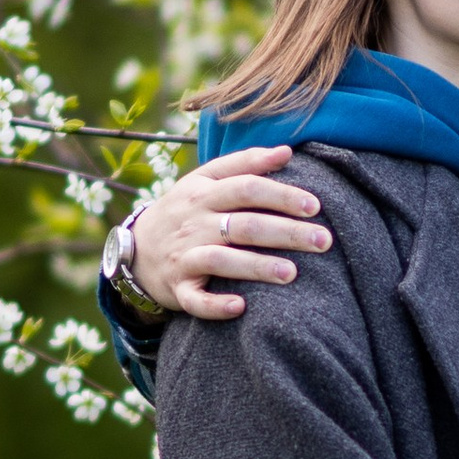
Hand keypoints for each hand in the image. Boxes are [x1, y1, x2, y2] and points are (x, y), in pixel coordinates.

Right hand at [128, 150, 333, 318]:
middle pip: (243, 225)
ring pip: (220, 260)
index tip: (315, 206)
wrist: (135, 249)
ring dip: (256, 266)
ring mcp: (184, 256)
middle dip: (285, 232)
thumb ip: (244, 164)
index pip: (246, 187)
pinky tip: (242, 307)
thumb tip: (287, 151)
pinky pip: (196, 300)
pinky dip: (216, 305)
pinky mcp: (178, 288)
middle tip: (323, 241)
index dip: (281, 195)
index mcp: (203, 192)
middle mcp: (194, 223)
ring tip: (291, 273)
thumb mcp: (204, 180)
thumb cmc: (185, 211)